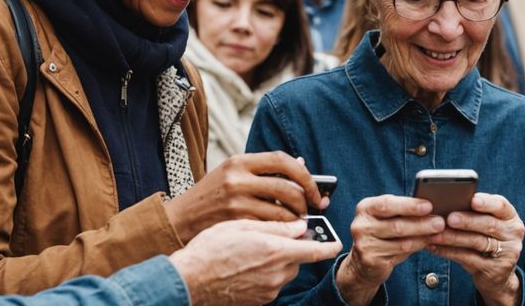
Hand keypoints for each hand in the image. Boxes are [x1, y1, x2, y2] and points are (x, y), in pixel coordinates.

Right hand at [164, 152, 327, 241]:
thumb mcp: (233, 174)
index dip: (305, 176)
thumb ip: (264, 170)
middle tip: (311, 210)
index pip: (283, 160)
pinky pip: (270, 229)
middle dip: (306, 202)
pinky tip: (282, 234)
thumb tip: (302, 165)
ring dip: (297, 221)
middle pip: (287, 188)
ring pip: (282, 213)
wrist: (180, 220)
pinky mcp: (235, 224)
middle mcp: (238, 179)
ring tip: (297, 224)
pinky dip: (282, 233)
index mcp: (240, 161)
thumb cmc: (211, 197)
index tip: (314, 189)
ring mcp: (236, 202)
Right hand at [170, 219, 340, 305]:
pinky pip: (270, 285)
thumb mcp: (241, 225)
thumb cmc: (209, 250)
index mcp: (274, 251)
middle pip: (297, 260)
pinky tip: (245, 268)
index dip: (328, 247)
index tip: (336, 244)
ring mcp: (267, 291)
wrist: (188, 281)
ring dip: (276, 263)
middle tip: (270, 240)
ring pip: (284, 273)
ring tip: (250, 254)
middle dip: (290, 250)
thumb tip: (298, 227)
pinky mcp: (258, 301)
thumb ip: (274, 226)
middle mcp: (275, 274)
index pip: (313, 251)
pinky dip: (264, 276)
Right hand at [336, 195, 445, 305]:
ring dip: (423, 237)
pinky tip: (427, 243)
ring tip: (438, 234)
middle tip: (440, 222)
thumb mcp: (387, 217)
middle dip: (421, 223)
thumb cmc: (381, 233)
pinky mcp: (371, 260)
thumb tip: (432, 208)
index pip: (387, 204)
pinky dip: (417, 247)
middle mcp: (361, 225)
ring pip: (401, 242)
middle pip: (396, 225)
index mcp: (365, 208)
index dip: (409, 205)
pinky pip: (400, 254)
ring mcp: (364, 244)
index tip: (429, 205)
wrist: (363, 261)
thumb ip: (403, 212)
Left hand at [427, 193, 523, 305]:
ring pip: (477, 242)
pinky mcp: (496, 269)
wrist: (497, 272)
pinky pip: (469, 259)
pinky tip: (435, 247)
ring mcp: (507, 252)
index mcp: (510, 217)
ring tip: (436, 234)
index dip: (487, 202)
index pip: (501, 205)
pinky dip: (449, 252)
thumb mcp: (485, 224)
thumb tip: (445, 204)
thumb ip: (473, 212)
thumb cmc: (486, 239)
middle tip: (449, 218)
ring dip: (454, 238)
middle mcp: (513, 233)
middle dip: (467, 221)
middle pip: (489, 224)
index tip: (472, 200)